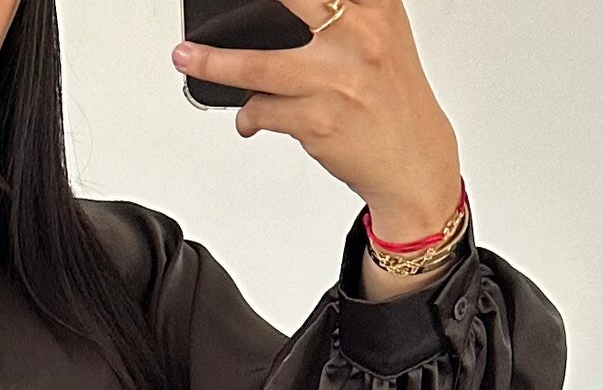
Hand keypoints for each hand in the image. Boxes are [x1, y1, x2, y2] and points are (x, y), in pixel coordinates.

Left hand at [173, 0, 460, 244]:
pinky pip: (263, 110)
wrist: (414, 160)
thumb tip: (282, 13)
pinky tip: (249, 117)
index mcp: (375, 6)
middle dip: (242, 8)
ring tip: (188, 58)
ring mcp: (336, 79)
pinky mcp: (318, 121)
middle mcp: (358, 36)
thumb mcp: (381, 35)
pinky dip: (248, 114)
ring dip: (215, 63)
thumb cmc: (390, 98)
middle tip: (207, 17)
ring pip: (257, 64)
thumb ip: (342, 12)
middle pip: (287, 2)